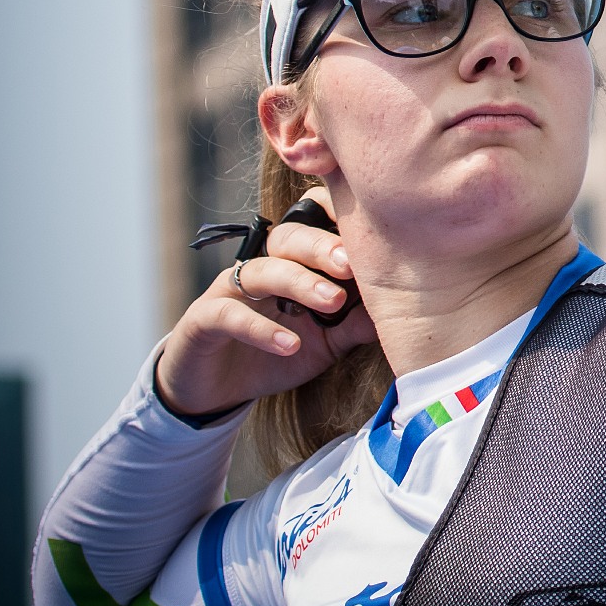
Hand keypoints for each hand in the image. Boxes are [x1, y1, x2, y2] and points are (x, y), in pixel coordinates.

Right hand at [156, 188, 377, 418]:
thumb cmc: (278, 351)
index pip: (310, 222)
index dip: (335, 215)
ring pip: (263, 271)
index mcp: (294, 262)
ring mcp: (230, 290)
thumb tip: (402, 310)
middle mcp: (262, 266)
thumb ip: (356, 323)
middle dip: (322, 247)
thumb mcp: (327, 341)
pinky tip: (290, 344)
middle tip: (352, 264)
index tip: (373, 227)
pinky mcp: (203, 320)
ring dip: (300, 283)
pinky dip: (262, 329)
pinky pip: (230, 315)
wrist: (216, 391)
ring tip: (332, 302)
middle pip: (289, 238)